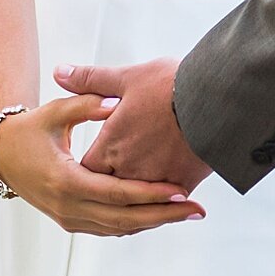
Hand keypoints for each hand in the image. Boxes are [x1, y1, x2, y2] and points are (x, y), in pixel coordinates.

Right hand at [0, 94, 204, 236]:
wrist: (3, 154)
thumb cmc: (31, 128)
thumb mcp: (55, 112)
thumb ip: (86, 104)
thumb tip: (116, 102)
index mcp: (66, 181)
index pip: (117, 193)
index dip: (150, 194)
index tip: (180, 190)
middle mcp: (68, 207)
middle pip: (124, 219)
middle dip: (163, 215)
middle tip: (197, 210)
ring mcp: (68, 218)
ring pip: (119, 229)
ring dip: (154, 222)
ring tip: (188, 213)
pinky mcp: (71, 221)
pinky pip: (109, 228)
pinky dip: (136, 223)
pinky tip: (161, 213)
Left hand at [57, 59, 214, 193]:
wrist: (215, 99)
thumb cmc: (171, 86)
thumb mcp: (127, 78)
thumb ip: (90, 80)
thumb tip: (59, 73)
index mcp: (111, 146)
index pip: (87, 169)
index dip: (89, 167)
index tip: (94, 162)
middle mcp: (129, 169)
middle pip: (110, 190)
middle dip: (111, 186)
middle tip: (114, 181)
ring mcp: (155, 181)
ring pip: (138, 201)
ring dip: (138, 198)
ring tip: (139, 194)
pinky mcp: (182, 184)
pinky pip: (167, 202)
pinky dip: (164, 201)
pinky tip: (167, 196)